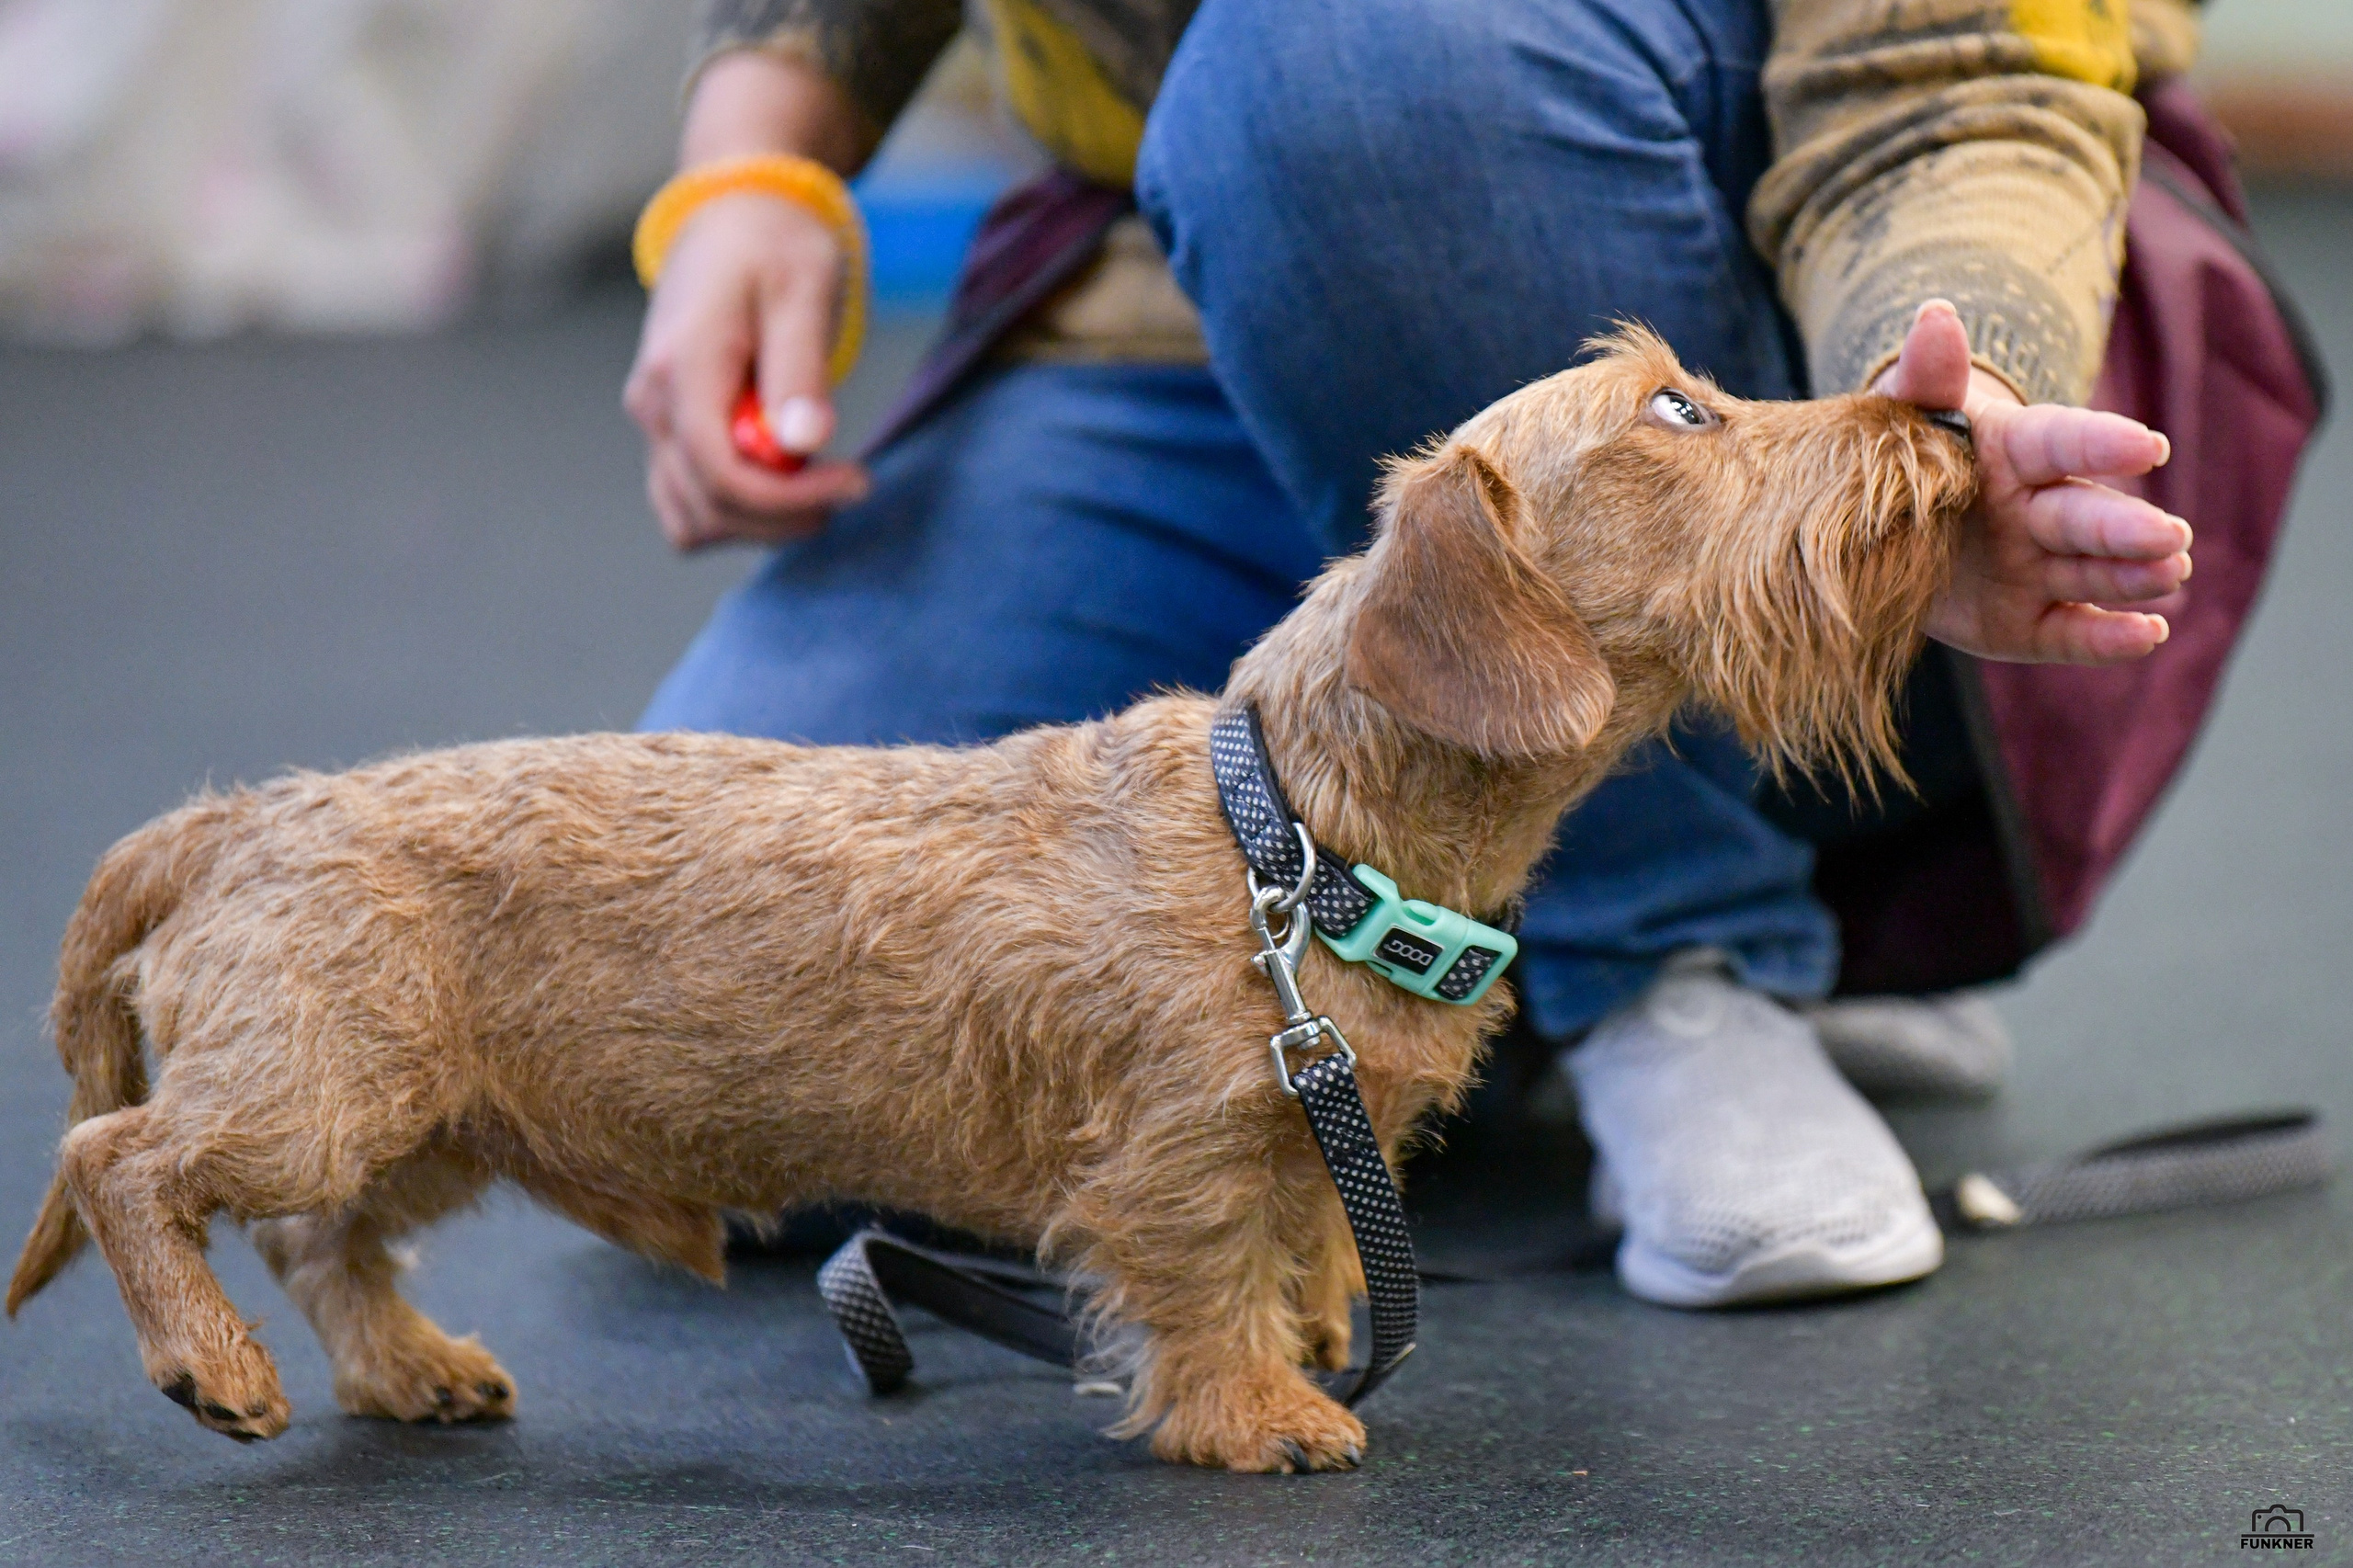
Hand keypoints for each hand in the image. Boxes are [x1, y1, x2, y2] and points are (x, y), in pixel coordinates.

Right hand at [621, 52, 870, 550]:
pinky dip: (738, 512)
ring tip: (817, 482)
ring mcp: (655, 420)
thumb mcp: (802, 291)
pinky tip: (786, 481)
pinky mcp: (669, 428)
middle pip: (708, 508)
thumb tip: (804, 441)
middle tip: (849, 482)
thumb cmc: (775, 244)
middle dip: (785, 516)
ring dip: (761, 523)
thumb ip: (800, 369)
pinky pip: (690, 502)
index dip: (790, 499)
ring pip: (693, 519)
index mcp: (681, 368)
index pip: (722, 474)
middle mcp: (653, 403)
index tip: (855, 480)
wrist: (736, 212)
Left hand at [1874, 300, 2190, 663]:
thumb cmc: (1903, 455)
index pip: (2063, 443)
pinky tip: (2147, 635)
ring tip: (2169, 573)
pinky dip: (2106, 638)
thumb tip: (1934, 316)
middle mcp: (2037, 512)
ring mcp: (2037, 569)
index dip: (2101, 445)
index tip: (2146, 446)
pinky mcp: (2027, 623)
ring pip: (2092, 573)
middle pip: (2085, 517)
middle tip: (2170, 536)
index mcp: (2014, 453)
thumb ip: (1926, 377)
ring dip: (2131, 576)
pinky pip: (2068, 632)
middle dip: (2127, 527)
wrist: (1878, 525)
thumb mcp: (1905, 413)